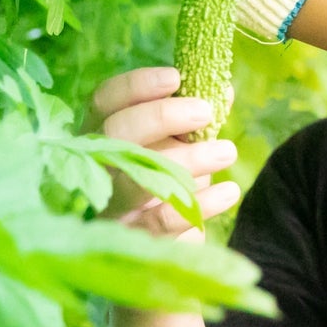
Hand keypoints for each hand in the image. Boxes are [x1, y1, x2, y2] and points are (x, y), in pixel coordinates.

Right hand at [83, 66, 243, 243]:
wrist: (170, 249)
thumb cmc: (171, 183)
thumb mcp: (182, 148)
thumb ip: (196, 120)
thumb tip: (223, 91)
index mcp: (102, 137)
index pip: (104, 103)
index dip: (135, 86)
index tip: (175, 77)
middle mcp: (98, 171)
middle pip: (113, 135)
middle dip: (160, 116)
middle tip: (205, 111)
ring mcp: (111, 209)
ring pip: (136, 181)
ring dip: (187, 160)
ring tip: (227, 151)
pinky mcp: (133, 242)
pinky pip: (162, 222)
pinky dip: (200, 204)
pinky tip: (228, 191)